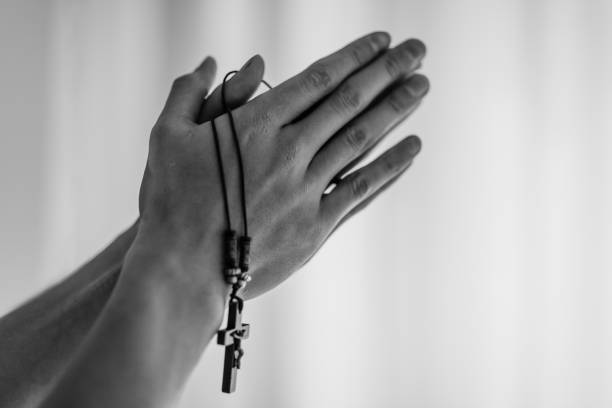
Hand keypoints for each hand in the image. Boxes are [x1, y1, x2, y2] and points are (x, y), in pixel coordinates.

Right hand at [136, 32, 428, 299]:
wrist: (182, 271)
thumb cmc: (169, 203)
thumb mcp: (165, 137)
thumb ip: (189, 93)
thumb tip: (210, 61)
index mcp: (255, 126)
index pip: (317, 80)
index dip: (353, 57)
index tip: (380, 42)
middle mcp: (288, 153)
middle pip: (348, 103)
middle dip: (386, 72)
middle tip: (416, 51)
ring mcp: (305, 191)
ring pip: (360, 141)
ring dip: (395, 110)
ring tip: (422, 86)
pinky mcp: (315, 228)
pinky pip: (360, 191)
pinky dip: (389, 168)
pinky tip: (412, 148)